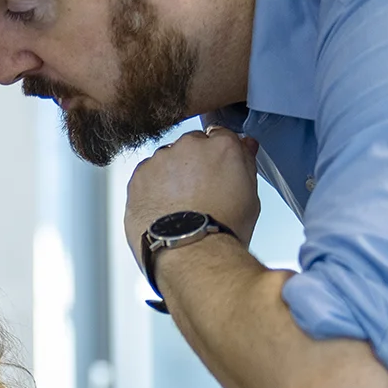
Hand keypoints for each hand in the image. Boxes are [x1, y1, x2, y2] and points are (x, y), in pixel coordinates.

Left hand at [124, 127, 261, 268]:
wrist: (190, 251)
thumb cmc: (223, 229)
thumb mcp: (250, 194)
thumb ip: (245, 162)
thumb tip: (244, 145)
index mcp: (221, 146)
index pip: (220, 135)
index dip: (218, 155)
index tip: (217, 170)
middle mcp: (189, 146)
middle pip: (190, 146)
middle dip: (193, 163)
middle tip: (199, 192)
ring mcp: (160, 160)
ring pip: (166, 160)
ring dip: (170, 175)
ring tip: (179, 206)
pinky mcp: (137, 176)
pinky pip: (146, 176)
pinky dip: (151, 188)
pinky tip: (162, 209)